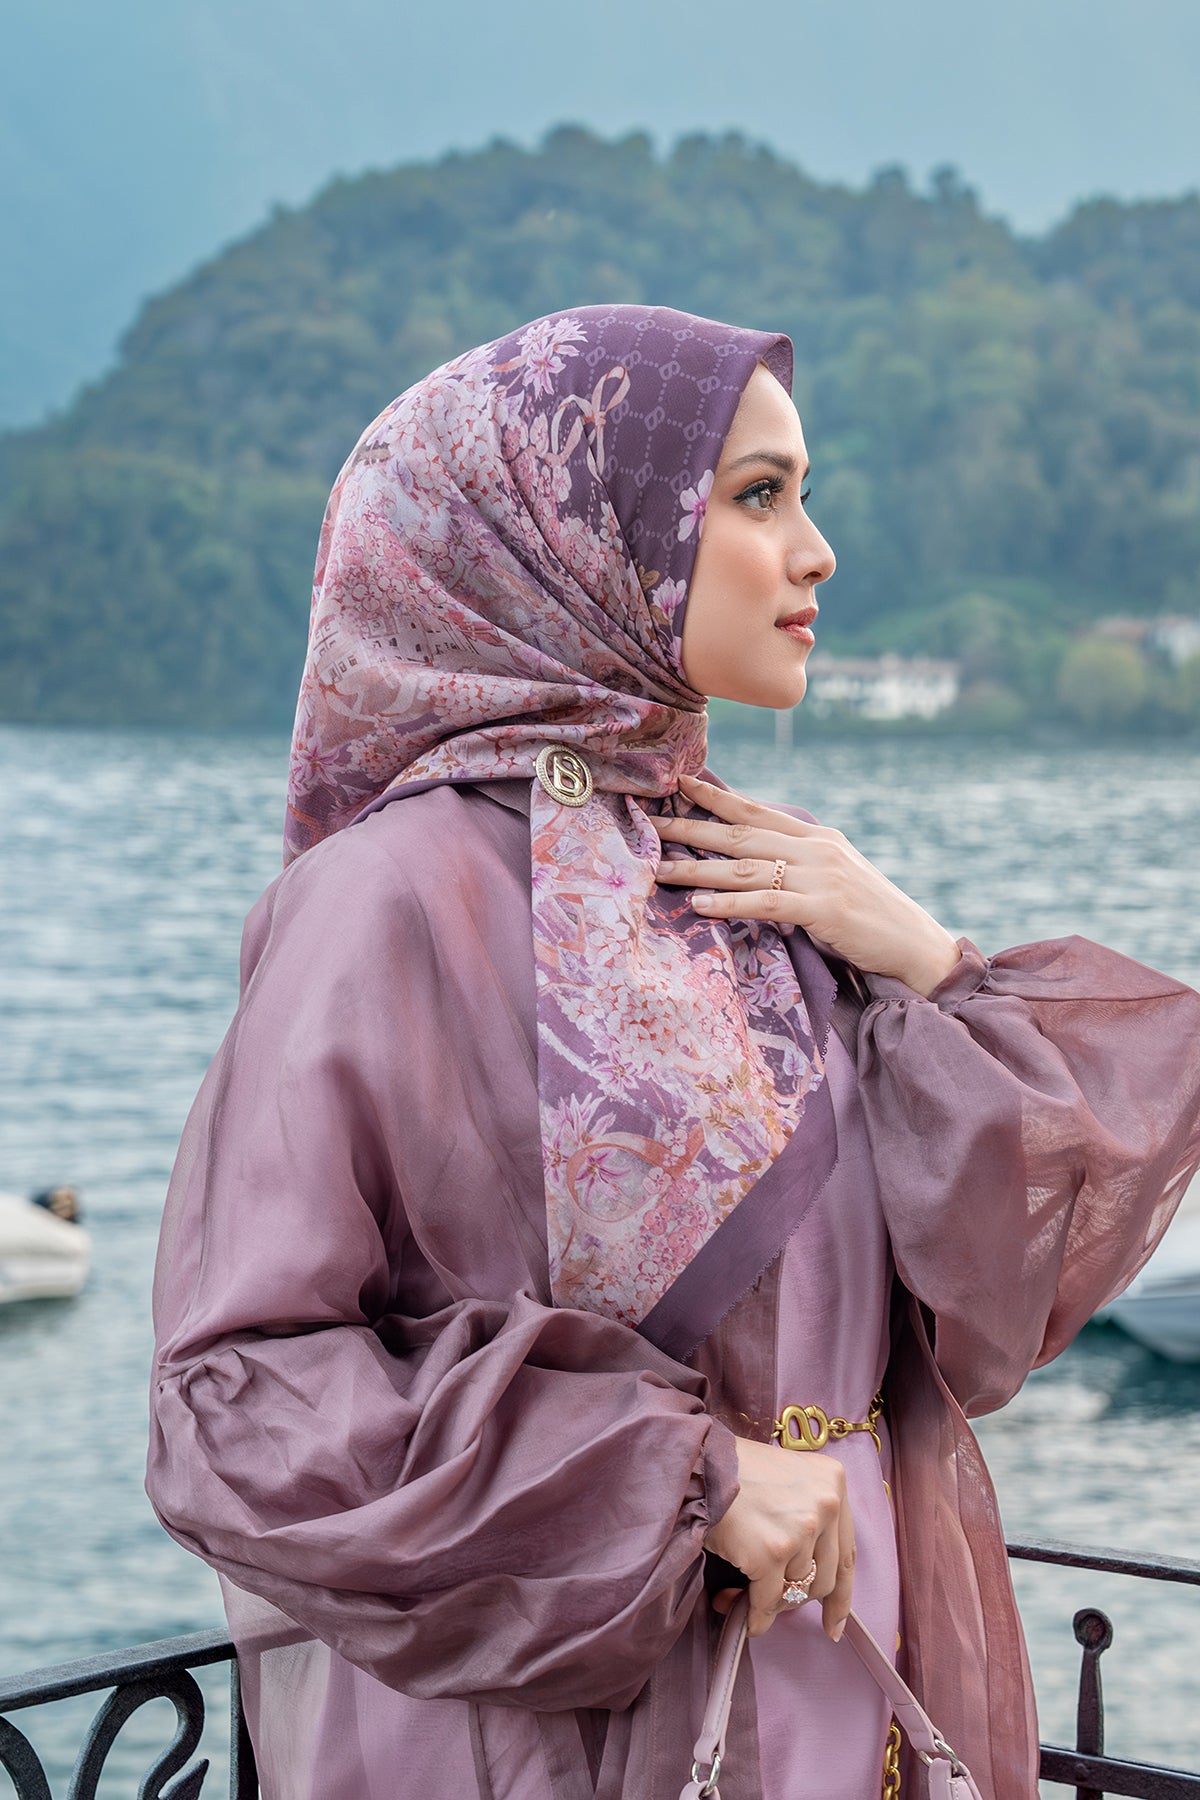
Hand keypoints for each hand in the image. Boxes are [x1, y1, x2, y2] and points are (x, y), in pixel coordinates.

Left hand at [655, 774, 960, 997]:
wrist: (916, 945)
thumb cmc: (871, 918)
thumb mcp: (834, 878)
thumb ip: (798, 864)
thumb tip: (753, 861)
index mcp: (817, 837)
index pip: (757, 810)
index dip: (716, 795)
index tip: (680, 783)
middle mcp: (817, 848)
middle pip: (742, 833)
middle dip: (692, 826)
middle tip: (650, 822)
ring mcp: (821, 876)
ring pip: (745, 867)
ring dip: (697, 869)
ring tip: (658, 868)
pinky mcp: (824, 909)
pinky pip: (765, 902)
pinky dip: (728, 903)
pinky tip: (698, 906)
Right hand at [704, 1436, 854, 1639]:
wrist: (698, 1463)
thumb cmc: (738, 1470)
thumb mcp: (790, 1479)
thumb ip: (811, 1517)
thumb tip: (810, 1584)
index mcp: (834, 1482)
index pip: (847, 1554)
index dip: (841, 1596)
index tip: (834, 1624)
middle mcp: (826, 1505)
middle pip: (824, 1579)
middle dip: (796, 1599)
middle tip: (770, 1603)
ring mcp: (800, 1530)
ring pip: (795, 1593)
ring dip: (769, 1604)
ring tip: (739, 1596)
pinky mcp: (771, 1552)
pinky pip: (767, 1602)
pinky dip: (754, 1616)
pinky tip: (736, 1611)